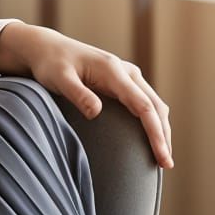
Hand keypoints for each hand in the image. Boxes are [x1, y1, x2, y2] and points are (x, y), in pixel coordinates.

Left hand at [8, 25, 173, 170]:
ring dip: (161, 130)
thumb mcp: (58, 78)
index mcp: (114, 71)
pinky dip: (152, 122)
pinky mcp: (123, 82)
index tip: (161, 156)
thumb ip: (77, 94)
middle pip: (156, 107)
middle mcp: (126, 72)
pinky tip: (150, 139)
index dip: (155, 133)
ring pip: (154, 105)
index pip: (144, 106)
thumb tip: (96, 113)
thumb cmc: (50, 64)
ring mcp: (127, 76)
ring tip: (162, 157)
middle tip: (166, 165)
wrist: (48, 49)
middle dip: (163, 136)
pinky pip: (145, 103)